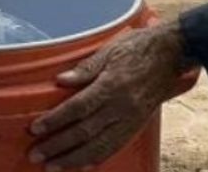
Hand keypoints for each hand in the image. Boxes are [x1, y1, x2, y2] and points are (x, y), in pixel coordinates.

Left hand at [29, 23, 193, 169]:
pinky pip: (114, 147)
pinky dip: (96, 159)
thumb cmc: (139, 47)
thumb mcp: (110, 49)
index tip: (35, 129)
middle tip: (35, 154)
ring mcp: (130, 120)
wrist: (172, 55)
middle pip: (84, 132)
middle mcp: (121, 107)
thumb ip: (86, 68)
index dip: (55, 120)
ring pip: (98, 146)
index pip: (78, 108)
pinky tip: (80, 165)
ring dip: (73, 159)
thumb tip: (61, 80)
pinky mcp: (137, 126)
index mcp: (112, 85)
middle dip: (57, 146)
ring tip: (52, 166)